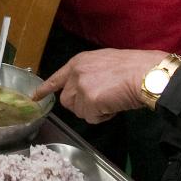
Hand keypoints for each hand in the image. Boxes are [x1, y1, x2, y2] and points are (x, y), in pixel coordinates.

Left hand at [32, 49, 167, 123]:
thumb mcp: (103, 62)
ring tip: (110, 100)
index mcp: (78, 62)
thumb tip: (87, 88)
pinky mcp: (89, 101)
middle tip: (101, 102)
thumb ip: (88, 74)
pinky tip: (113, 106)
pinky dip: (103, 117)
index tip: (35, 97)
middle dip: (81, 106)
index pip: (57, 78)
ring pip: (78, 111)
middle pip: (67, 101)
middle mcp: (75, 73)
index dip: (45, 89)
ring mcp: (81, 87)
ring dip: (93, 111)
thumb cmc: (132, 67)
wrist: (145, 73)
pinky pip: (91, 118)